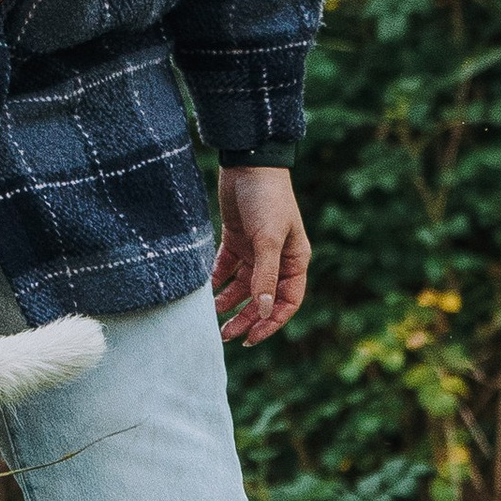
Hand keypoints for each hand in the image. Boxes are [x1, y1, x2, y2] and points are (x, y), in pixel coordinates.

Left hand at [213, 168, 309, 344]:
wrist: (248, 162)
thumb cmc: (268, 198)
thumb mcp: (269, 238)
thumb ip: (266, 275)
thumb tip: (263, 311)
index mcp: (294, 261)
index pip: (286, 302)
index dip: (270, 322)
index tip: (250, 338)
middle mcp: (276, 258)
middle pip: (261, 298)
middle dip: (245, 318)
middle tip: (225, 335)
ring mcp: (256, 249)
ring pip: (243, 286)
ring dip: (229, 302)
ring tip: (212, 317)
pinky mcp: (236, 239)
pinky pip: (226, 268)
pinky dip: (218, 280)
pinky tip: (206, 290)